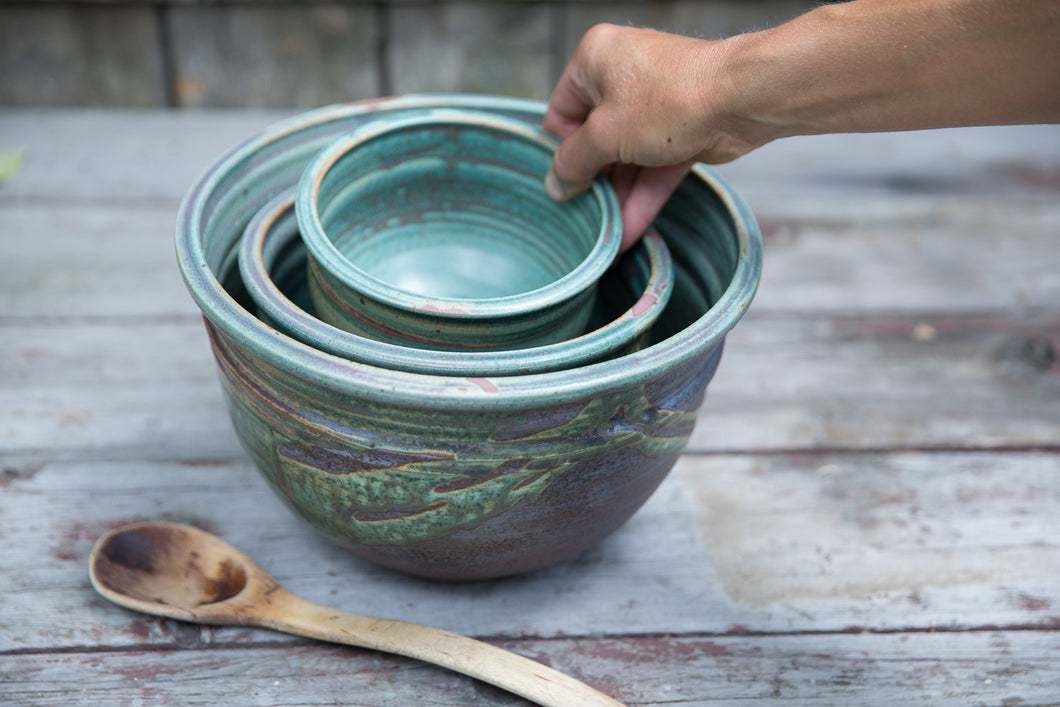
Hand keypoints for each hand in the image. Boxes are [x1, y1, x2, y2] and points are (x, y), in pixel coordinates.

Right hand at [542, 24, 769, 250]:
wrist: (742, 99)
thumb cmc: (669, 100)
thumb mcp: (605, 134)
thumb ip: (574, 162)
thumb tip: (554, 184)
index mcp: (594, 60)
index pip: (562, 111)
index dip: (561, 151)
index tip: (565, 184)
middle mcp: (622, 77)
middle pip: (595, 140)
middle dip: (594, 182)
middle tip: (584, 217)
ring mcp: (655, 105)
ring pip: (627, 159)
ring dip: (619, 197)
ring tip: (606, 236)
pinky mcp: (681, 130)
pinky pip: (654, 167)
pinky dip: (644, 196)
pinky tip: (630, 232)